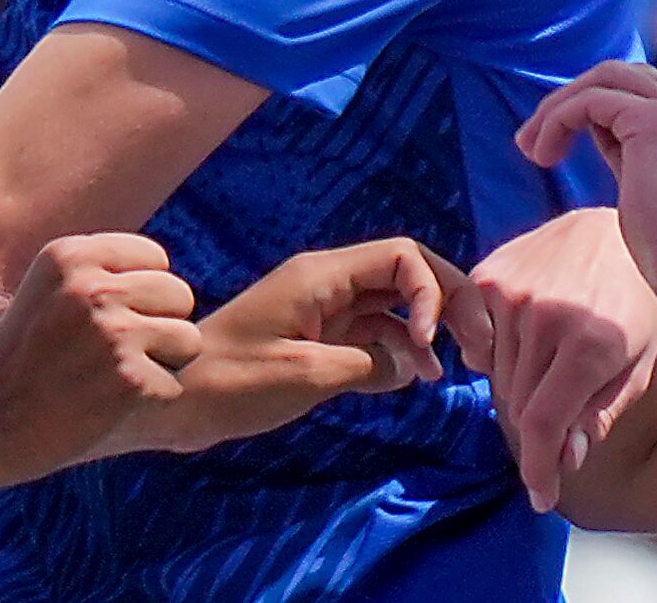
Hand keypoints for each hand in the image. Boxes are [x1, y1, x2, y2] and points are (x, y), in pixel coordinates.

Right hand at [0, 233, 201, 482]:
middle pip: (179, 295)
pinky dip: (152, 403)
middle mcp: (94, 288)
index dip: (144, 293)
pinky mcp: (130, 382)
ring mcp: (114, 334)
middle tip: (117, 357)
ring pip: (188, 339)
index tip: (112, 320)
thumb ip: (97, 271)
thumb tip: (163, 271)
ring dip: (163, 364)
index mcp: (71, 256)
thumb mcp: (45, 289)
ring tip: (117, 379)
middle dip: (160, 326)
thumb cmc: (17, 359)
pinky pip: (175, 385)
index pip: (156, 258)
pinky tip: (111, 408)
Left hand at [119, 238, 452, 453]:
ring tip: (453, 371)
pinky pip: (374, 333)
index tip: (433, 343)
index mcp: (323, 276)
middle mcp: (329, 284)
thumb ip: (369, 365)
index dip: (433, 292)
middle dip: (448, 304)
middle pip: (407, 276)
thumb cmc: (232, 382)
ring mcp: (324, 310)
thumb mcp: (307, 375)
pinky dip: (401, 351)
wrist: (174, 399)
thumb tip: (410, 364)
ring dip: (429, 331)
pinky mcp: (318, 339)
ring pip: (395, 305)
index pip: (403, 258)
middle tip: (482, 347)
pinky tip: (416, 379)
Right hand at [448, 209, 656, 513]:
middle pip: (518, 405)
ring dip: (520, 387)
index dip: (539, 471)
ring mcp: (513, 293)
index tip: (542, 497)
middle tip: (560, 426)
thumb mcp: (639, 362)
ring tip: (553, 368)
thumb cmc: (638, 302)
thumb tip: (566, 459)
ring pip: (497, 375)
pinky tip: (527, 341)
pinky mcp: (491, 275)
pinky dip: (496, 352)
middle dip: (538, 430)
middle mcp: (545, 318)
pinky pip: (480, 337)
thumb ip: (601, 414)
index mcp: (590, 345)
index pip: (544, 426)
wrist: (614, 228)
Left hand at [519, 63, 656, 310]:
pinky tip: (543, 156)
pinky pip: (589, 101)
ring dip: (557, 109)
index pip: (638, 87)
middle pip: (619, 74)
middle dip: (570, 100)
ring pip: (601, 79)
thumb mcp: (650, 184)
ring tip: (531, 150)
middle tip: (533, 143)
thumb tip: (595, 126)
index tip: (558, 142)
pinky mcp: (656, 119)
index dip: (593, 107)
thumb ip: (631, 148)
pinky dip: (558, 121)